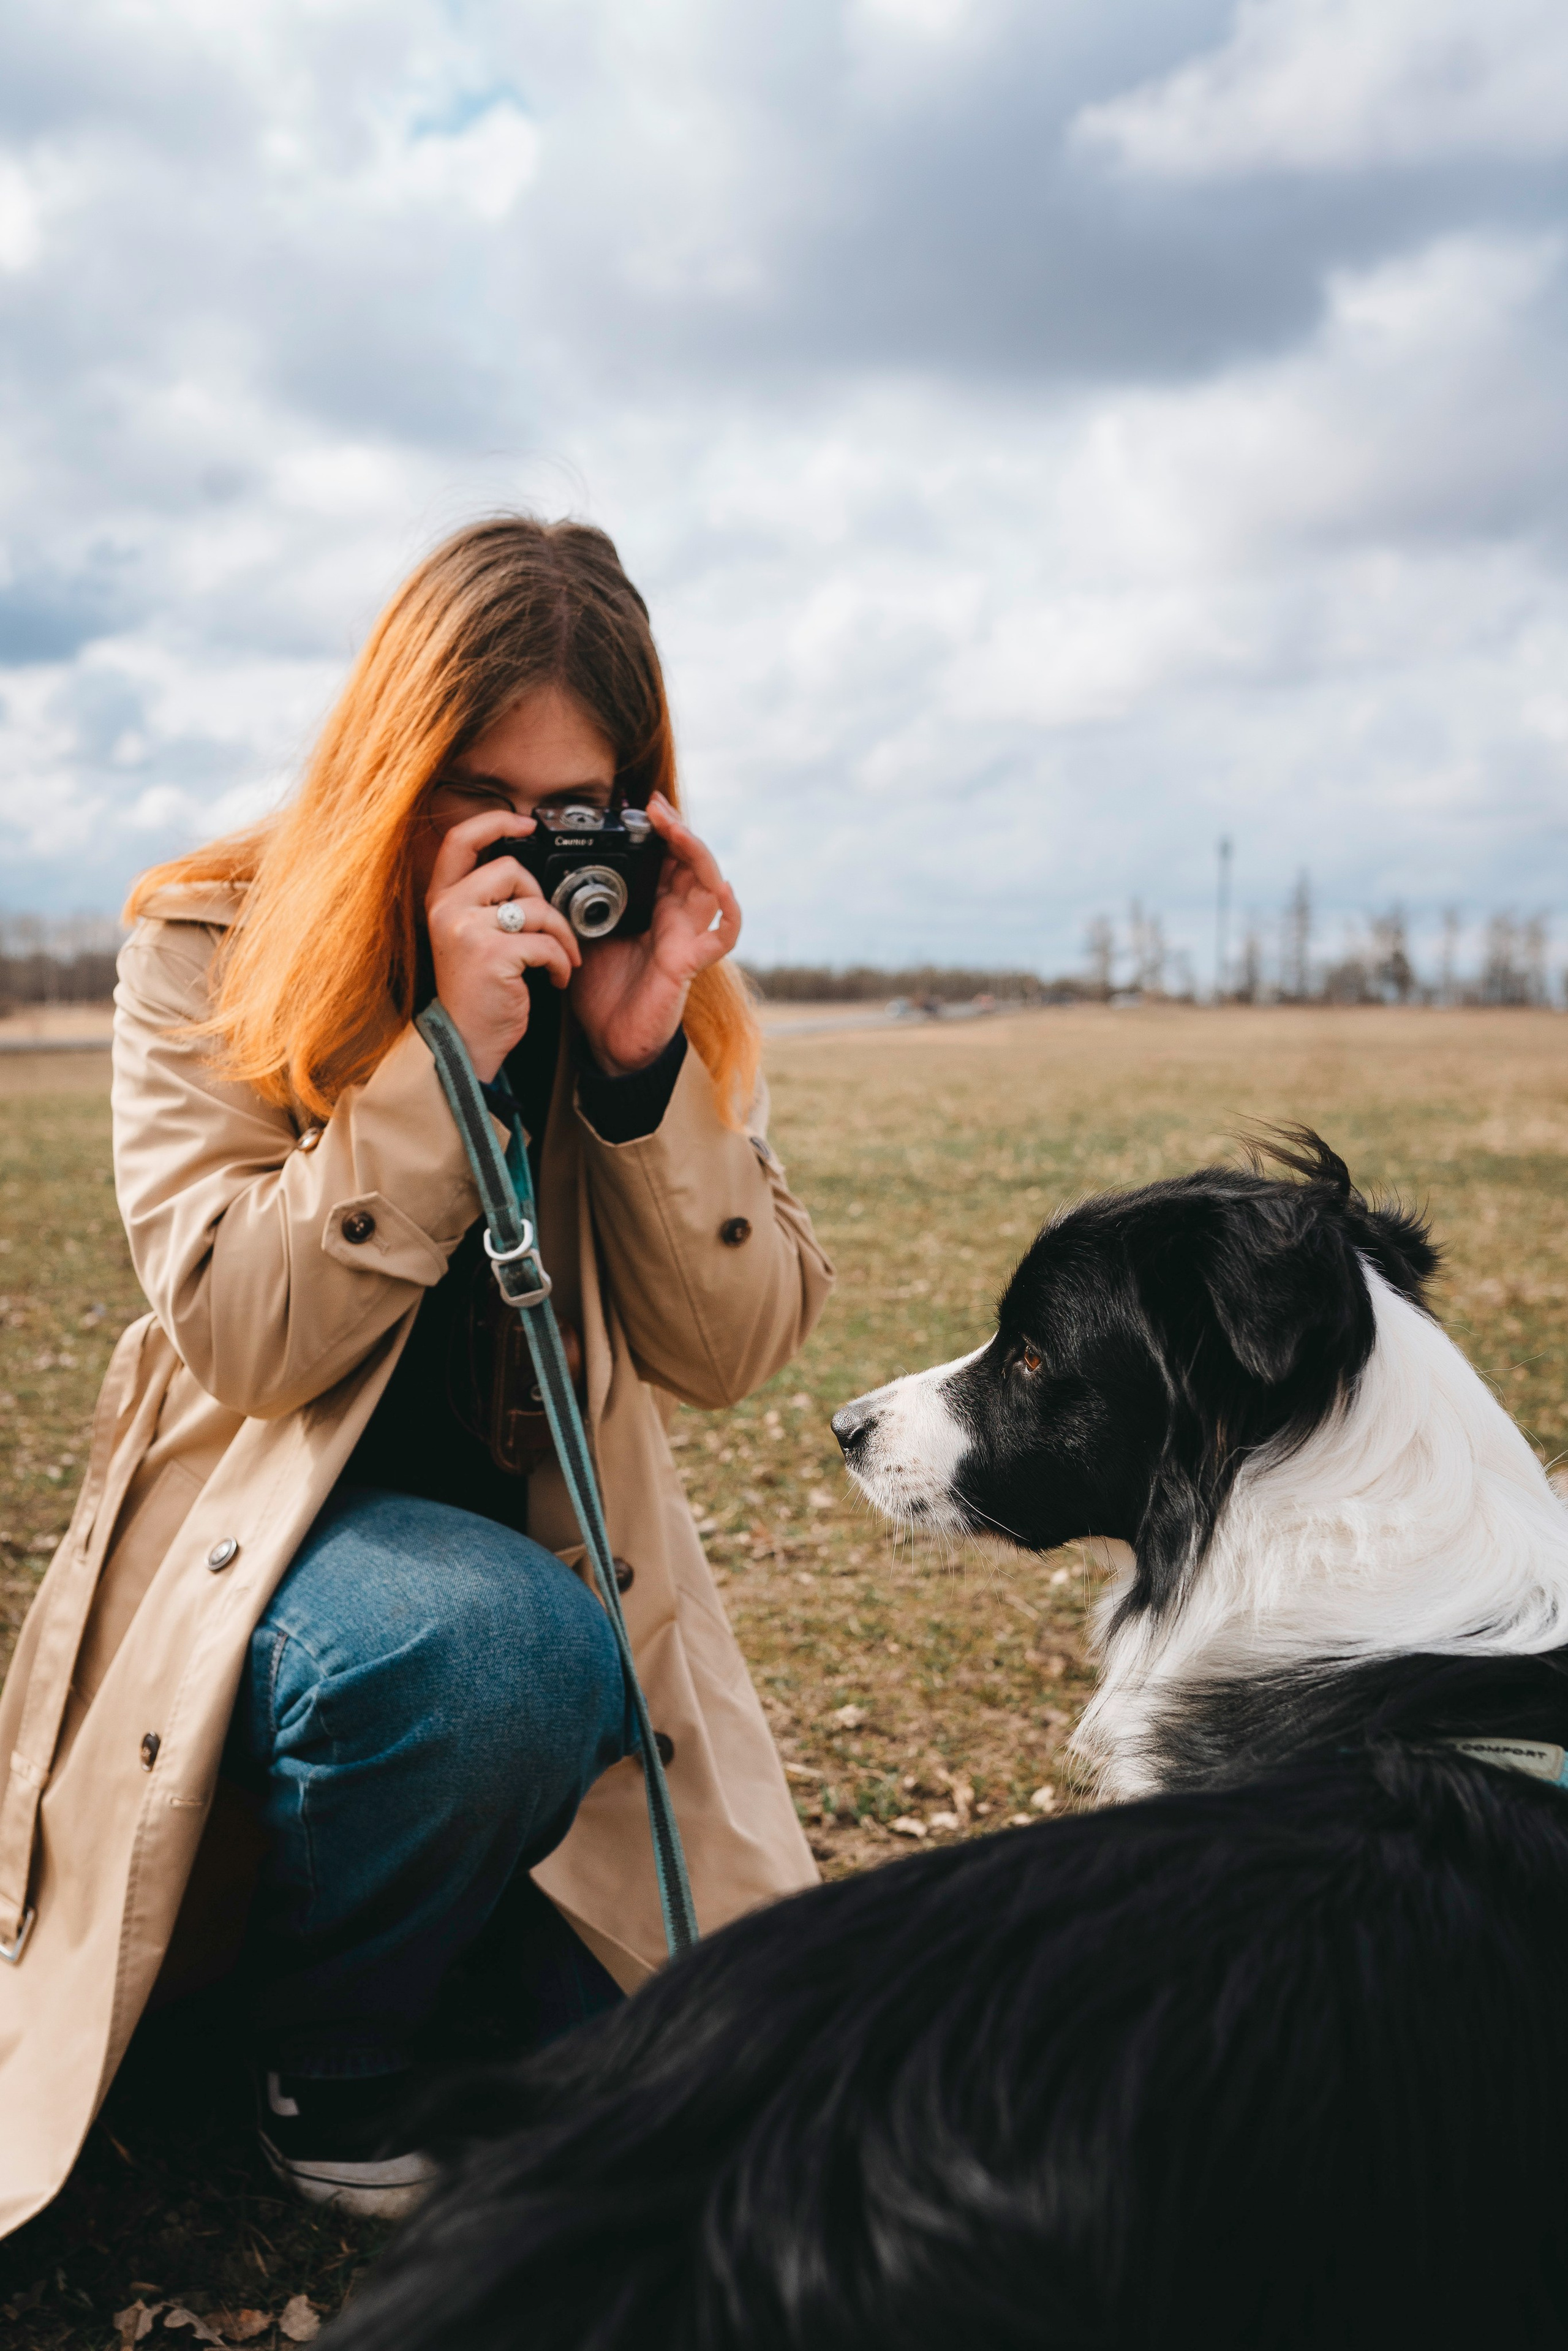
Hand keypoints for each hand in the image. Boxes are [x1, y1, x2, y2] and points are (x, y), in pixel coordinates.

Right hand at [424, 811, 581, 1080]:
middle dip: (543, 899)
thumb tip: (526, 872)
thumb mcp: (470, 937)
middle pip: (511, 869)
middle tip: (548, 931)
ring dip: (560, 935)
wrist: (465, 1042)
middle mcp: (448, 910)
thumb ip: (486, 901)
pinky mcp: (493, 955)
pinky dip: (561, 962)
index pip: (460, 839)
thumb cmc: (476, 992)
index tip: (526, 822)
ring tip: (559, 960)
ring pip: (536, 906)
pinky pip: (546, 942)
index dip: (496, 821)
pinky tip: (554, 979)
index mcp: (442, 900)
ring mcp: (467, 931)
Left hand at [569, 794, 740, 1075]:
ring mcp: (686, 937)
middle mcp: (673, 916)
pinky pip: (723, 936)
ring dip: (696, 853)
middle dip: (676, 829)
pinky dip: (731, 913)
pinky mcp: (690, 962)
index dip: (658, 830)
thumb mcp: (581, 931)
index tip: (637, 806)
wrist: (608, 1039)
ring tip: (677, 830)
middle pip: (690, 861)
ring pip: (708, 885)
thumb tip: (555, 867)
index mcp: (649, 905)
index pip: (663, 856)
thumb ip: (579, 901)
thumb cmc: (600, 988)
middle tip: (656, 807)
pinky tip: (723, 890)